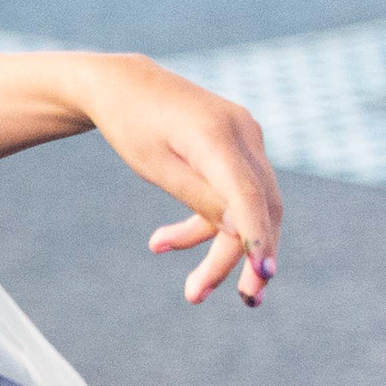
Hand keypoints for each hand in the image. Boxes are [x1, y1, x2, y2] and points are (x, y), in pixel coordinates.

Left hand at [88, 55, 282, 304]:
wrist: (123, 85)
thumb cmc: (131, 125)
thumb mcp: (156, 166)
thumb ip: (200, 197)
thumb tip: (240, 234)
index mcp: (218, 135)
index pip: (248, 195)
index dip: (257, 237)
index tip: (263, 275)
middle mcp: (244, 133)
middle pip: (257, 207)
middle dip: (243, 257)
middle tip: (234, 301)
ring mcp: (246, 138)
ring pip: (250, 206)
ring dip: (224, 248)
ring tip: (193, 290)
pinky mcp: (239, 147)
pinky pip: (236, 194)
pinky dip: (209, 223)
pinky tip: (163, 242)